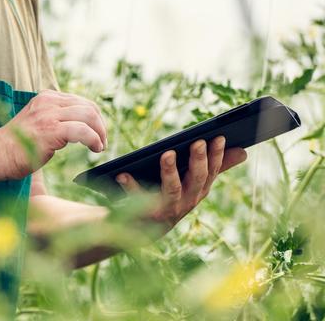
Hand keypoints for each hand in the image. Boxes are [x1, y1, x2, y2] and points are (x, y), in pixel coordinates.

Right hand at [0, 90, 106, 179]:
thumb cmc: (15, 145)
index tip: (98, 132)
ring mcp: (49, 114)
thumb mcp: (37, 122)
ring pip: (89, 115)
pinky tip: (95, 148)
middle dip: (100, 124)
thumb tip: (79, 126)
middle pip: (88, 106)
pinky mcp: (51, 130)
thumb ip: (55, 119)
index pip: (79, 101)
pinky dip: (94, 139)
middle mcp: (48, 101)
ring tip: (99, 146)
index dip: (94, 117)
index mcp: (45, 98)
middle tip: (102, 141)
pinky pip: (83, 131)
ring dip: (100, 132)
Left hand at [115, 137, 246, 227]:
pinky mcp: (146, 214)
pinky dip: (130, 186)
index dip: (217, 155)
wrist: (144, 229)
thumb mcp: (195, 183)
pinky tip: (123, 174)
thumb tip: (243, 152)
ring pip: (172, 189)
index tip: (219, 137)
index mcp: (199, 190)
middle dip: (199, 160)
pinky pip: (138, 199)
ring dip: (170, 171)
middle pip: (196, 179)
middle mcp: (187, 201)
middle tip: (197, 142)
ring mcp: (168, 209)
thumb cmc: (172, 197)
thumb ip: (217, 167)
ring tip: (166, 154)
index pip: (212, 171)